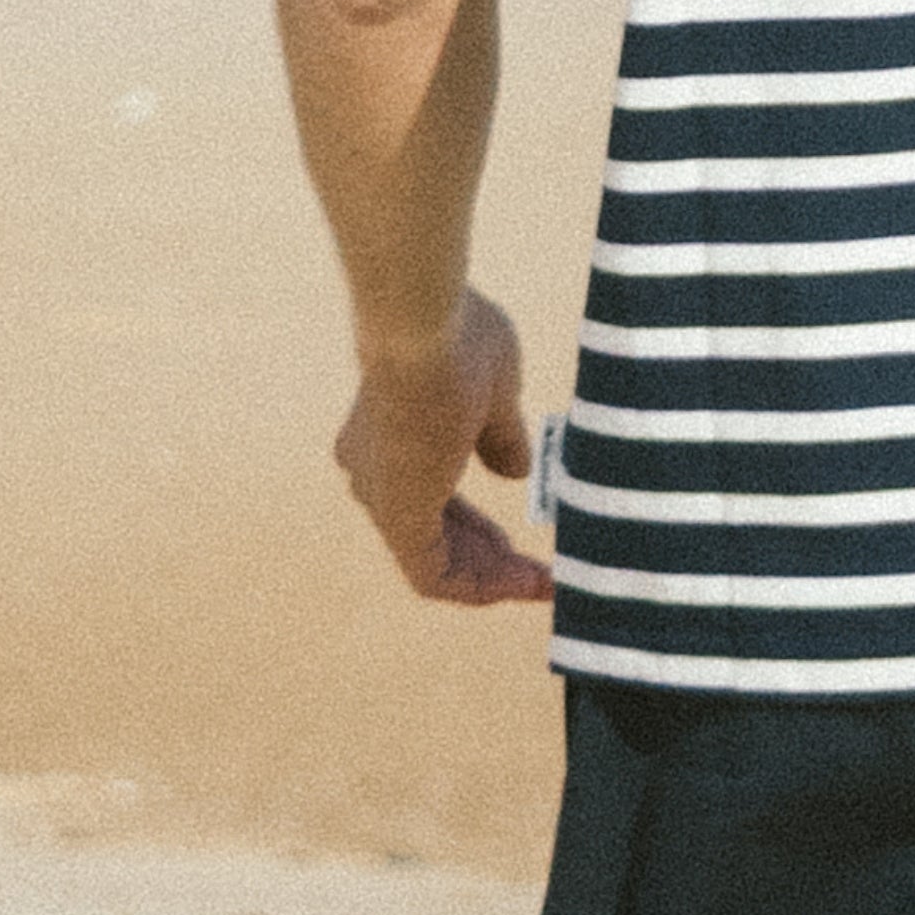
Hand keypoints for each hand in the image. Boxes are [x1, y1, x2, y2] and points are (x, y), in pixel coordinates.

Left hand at [333, 295, 548, 607]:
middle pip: (435, 533)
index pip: (434, 497)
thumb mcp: (495, 391)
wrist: (424, 328)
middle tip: (534, 572)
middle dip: (487, 556)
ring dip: (489, 577)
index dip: (477, 525)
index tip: (514, 540)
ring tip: (540, 584)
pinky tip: (524, 584)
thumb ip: (500, 435)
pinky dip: (479, 586)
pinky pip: (434, 574)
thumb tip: (515, 472)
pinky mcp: (397, 516)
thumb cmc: (458, 342)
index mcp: (389, 437)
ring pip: (434, 557)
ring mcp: (382, 495)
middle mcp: (374, 472)